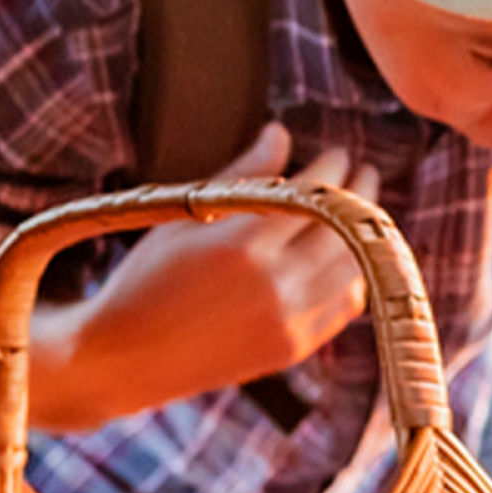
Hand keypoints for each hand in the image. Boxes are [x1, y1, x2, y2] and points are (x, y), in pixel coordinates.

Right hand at [68, 124, 380, 413]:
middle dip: (362, 194)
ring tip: (364, 212)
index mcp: (243, 244)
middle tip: (366, 173)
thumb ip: (242, 175)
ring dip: (367, 235)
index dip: (334, 169)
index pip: (313, 193)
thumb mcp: (185, 217)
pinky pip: (345, 307)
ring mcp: (287, 320)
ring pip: (355, 268)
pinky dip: (354, 277)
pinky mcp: (292, 348)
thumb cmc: (144, 281)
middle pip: (345, 228)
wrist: (124, 359)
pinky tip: (349, 259)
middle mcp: (274, 283)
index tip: (339, 154)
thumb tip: (279, 134)